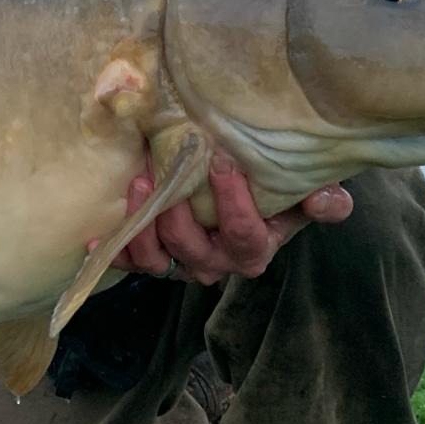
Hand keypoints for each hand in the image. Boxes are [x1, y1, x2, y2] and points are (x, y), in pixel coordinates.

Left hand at [99, 154, 351, 285]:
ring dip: (143, 228)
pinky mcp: (152, 257)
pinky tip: (94, 237)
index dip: (233, 204)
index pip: (244, 235)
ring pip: (159, 259)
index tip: (221, 161)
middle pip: (194, 251)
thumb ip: (319, 199)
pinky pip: (129, 262)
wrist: (242, 196)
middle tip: (162, 173)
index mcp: (255, 248)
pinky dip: (112, 251)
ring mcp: (181, 262)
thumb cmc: (272, 190)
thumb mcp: (299, 193)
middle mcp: (216, 263)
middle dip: (176, 215)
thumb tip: (330, 201)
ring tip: (136, 186)